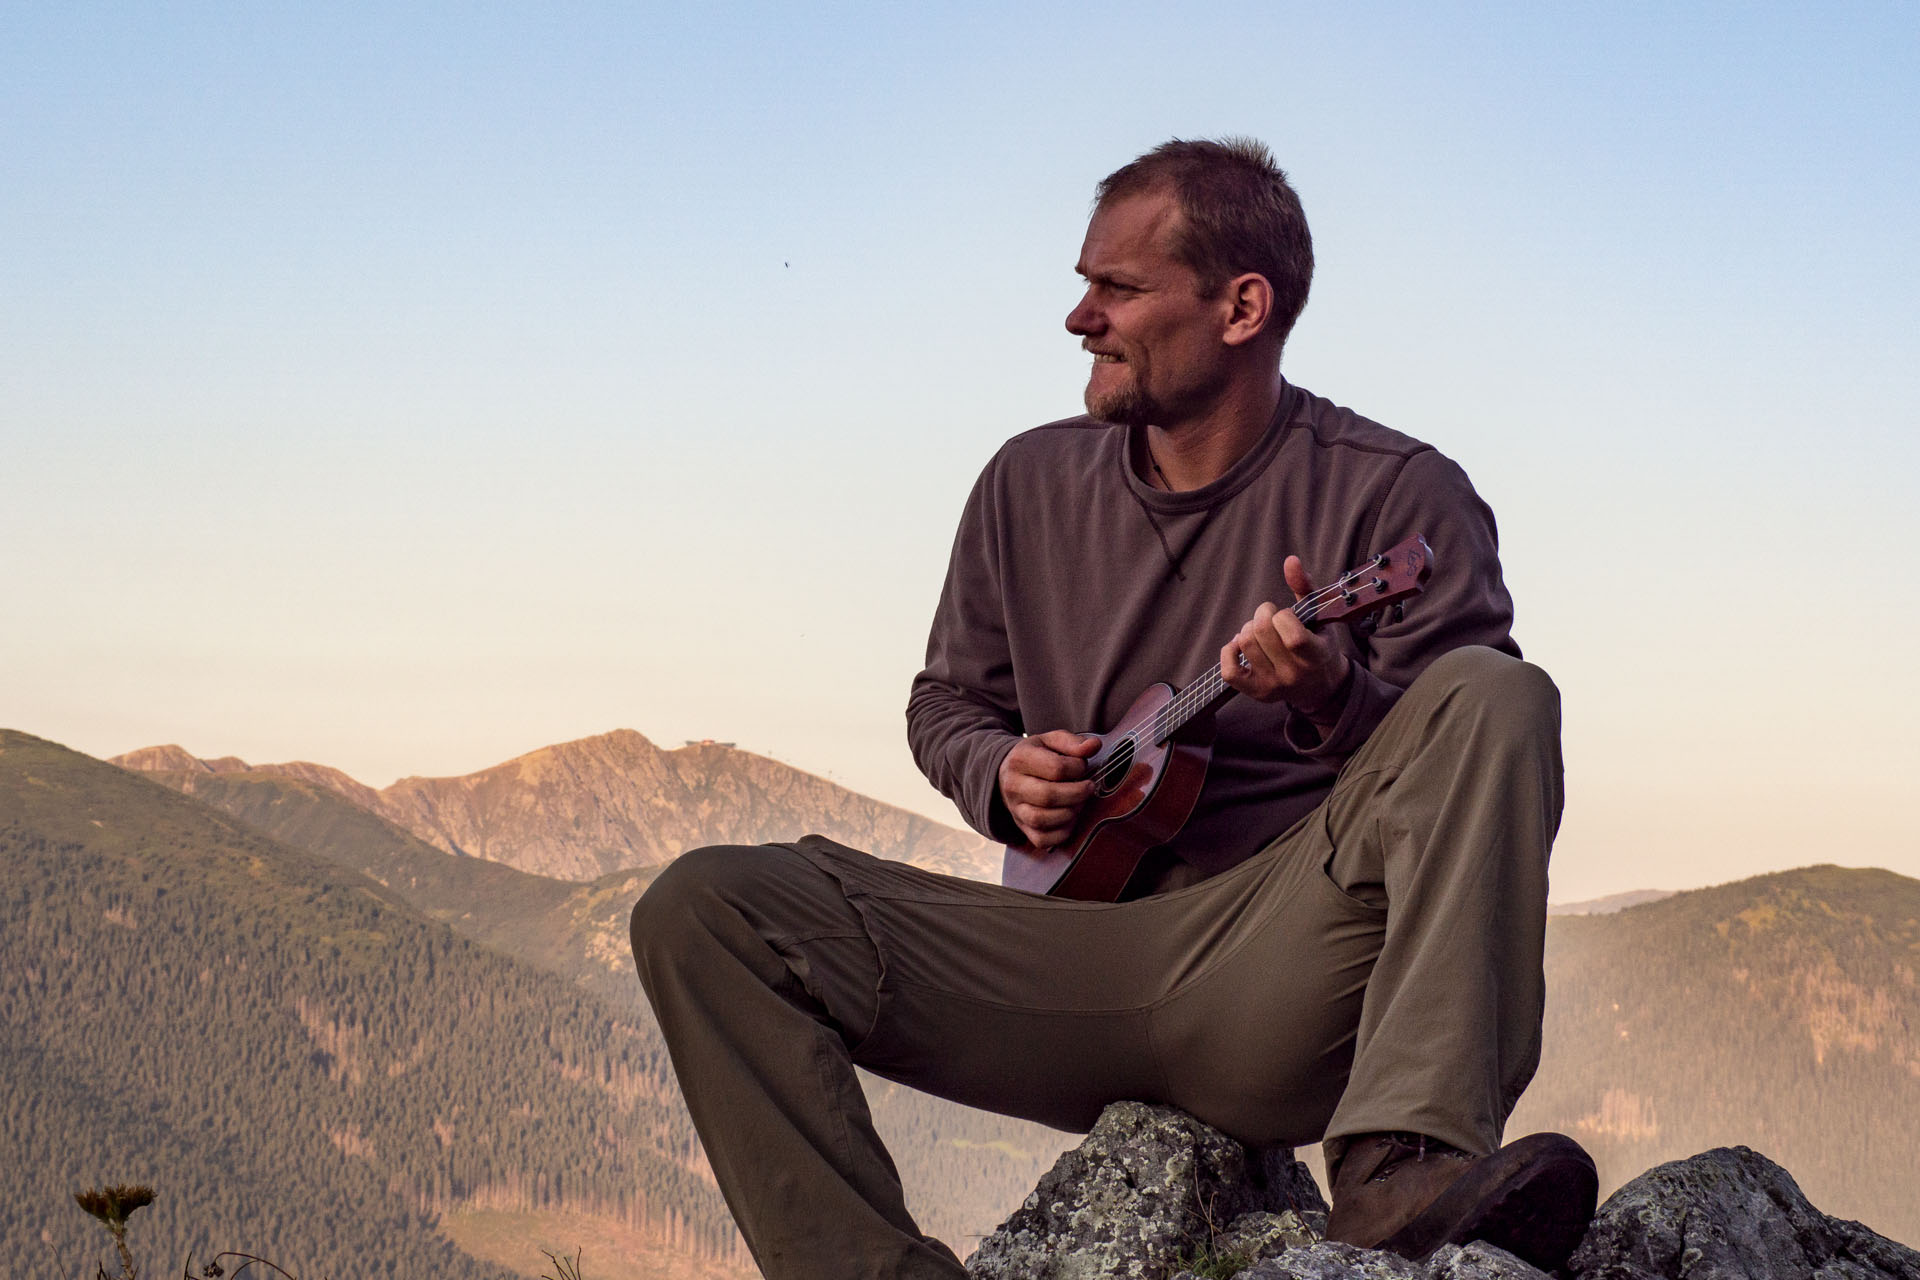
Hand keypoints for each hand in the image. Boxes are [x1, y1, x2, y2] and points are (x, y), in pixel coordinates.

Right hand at [997, 730, 1100, 848]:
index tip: (1083, 767)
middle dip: (1077, 794)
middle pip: (1048, 796)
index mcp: (1020, 759)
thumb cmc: (1036, 757)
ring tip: (1079, 802)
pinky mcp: (1022, 827)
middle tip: (1089, 787)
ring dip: (1069, 813)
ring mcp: (1015, 809)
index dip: (1078, 768)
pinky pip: (1042, 839)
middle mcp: (1013, 786)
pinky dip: (1061, 833)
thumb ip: (1073, 743)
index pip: (1056, 768)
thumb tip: (1094, 746)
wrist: (1008, 774)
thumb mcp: (1051, 741)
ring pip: (1042, 819)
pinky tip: (1070, 818)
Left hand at [1221, 555, 1351, 723]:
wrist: (1319, 685)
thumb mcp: (1319, 616)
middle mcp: (1294, 674)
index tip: (1286, 614)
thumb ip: (1305, 586)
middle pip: (1262, 632)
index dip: (1283, 616)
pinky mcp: (1255, 691)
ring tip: (1260, 631)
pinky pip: (1229, 671)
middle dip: (1262, 614)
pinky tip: (1240, 644)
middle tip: (1270, 617)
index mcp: (1316, 656)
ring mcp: (1274, 685)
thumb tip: (1290, 560)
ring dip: (1248, 629)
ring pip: (1245, 643)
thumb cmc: (1318, 643)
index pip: (1293, 636)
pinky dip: (1229, 651)